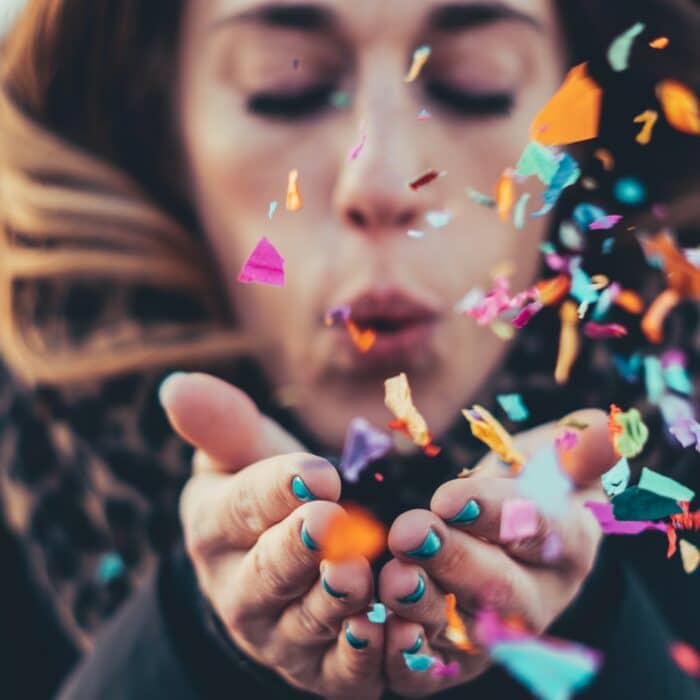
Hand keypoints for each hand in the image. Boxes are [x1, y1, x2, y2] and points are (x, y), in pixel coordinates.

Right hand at [160, 373, 383, 699]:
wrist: (278, 566)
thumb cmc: (265, 494)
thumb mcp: (243, 455)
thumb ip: (221, 424)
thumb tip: (176, 384)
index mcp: (216, 529)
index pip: (241, 508)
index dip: (276, 491)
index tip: (315, 473)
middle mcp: (240, 589)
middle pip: (268, 571)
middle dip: (298, 548)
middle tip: (330, 522)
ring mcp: (279, 636)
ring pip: (305, 623)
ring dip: (332, 603)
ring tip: (358, 577)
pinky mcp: (320, 670)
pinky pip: (340, 673)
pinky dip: (361, 659)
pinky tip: (384, 632)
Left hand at [379, 409, 614, 697]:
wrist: (500, 529)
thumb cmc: (529, 485)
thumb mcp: (555, 459)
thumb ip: (577, 449)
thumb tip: (607, 430)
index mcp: (569, 543)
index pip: (544, 530)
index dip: (498, 515)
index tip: (450, 498)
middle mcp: (539, 596)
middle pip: (504, 588)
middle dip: (456, 560)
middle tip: (412, 532)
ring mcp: (499, 632)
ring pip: (468, 631)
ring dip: (427, 607)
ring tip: (395, 578)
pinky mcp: (458, 655)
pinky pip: (438, 666)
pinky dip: (411, 657)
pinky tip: (385, 630)